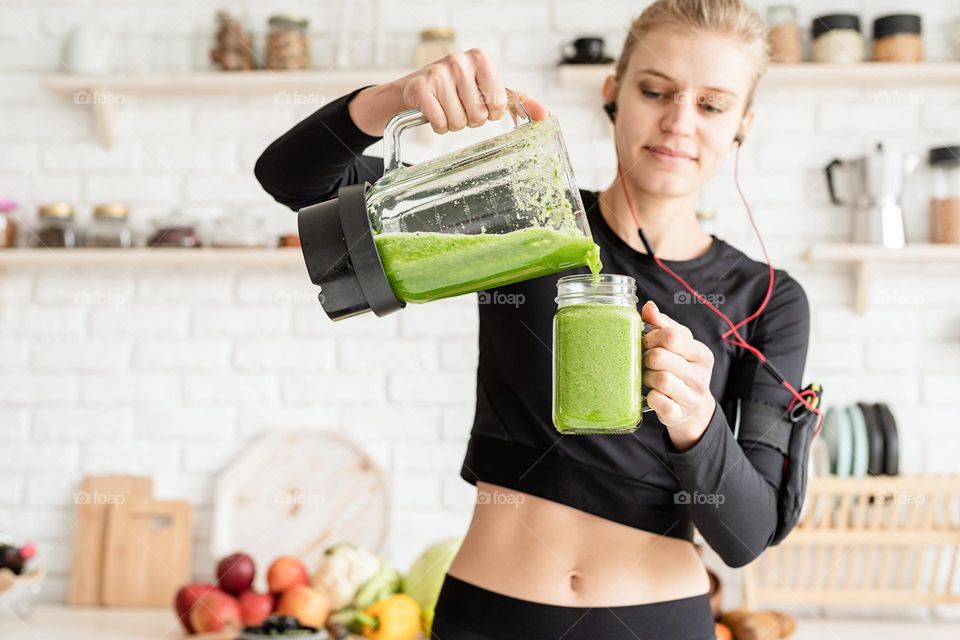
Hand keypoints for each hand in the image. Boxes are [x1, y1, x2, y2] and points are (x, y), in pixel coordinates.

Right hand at [349, 49, 548, 136]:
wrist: (417, 86)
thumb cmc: (459, 89)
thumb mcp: (489, 89)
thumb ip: (519, 101)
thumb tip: (546, 115)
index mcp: (480, 59)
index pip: (498, 103)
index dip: (490, 113)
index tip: (482, 105)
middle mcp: (459, 62)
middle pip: (478, 116)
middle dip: (470, 119)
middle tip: (460, 107)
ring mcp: (438, 73)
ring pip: (458, 122)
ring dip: (454, 123)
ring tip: (447, 108)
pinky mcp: (420, 88)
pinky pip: (439, 123)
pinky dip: (438, 126)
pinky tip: (434, 112)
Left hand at [641, 300, 716, 447]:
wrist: (692, 408)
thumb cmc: (680, 369)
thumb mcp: (678, 345)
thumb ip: (662, 325)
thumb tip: (648, 307)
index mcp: (701, 353)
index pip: (671, 337)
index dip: (651, 338)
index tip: (647, 343)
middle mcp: (701, 375)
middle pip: (660, 357)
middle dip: (646, 359)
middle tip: (646, 362)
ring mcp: (692, 397)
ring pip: (660, 380)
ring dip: (647, 378)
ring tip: (649, 378)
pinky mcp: (680, 414)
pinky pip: (658, 402)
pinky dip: (650, 398)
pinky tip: (653, 394)